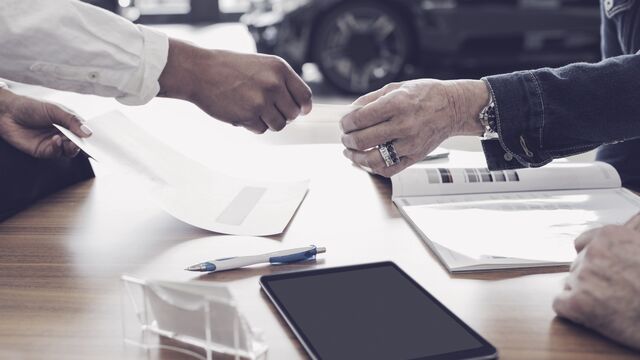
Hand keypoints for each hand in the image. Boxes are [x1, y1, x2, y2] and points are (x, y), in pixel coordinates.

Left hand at [0, 88, 91, 158]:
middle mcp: (63, 134)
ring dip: (71, 148)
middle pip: (79, 144)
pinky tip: (55, 140)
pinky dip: (58, 148)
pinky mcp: (43, 150)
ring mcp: (54, 143)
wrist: (7, 112)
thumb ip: (72, 121)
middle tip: (83, 142)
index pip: (84, 132)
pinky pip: (56, 153)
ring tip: (67, 141)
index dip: (92, 136)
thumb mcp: (55, 109)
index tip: (99, 140)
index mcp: (69, 123)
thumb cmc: (30, 106)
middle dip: (83, 144)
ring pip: (69, 151)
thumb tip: (89, 133)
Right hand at [159, 40, 311, 133]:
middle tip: (269, 110)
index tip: (299, 111)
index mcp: (280, 69)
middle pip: (293, 114)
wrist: (200, 71)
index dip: (303, 107)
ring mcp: (261, 101)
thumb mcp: (261, 66)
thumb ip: (281, 82)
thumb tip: (301, 107)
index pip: (305, 96)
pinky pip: (261, 130)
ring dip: (268, 122)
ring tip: (254, 110)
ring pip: (279, 125)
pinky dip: (253, 125)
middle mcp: (274, 84)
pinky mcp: (248, 115)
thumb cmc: (230, 68)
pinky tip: (241, 111)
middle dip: (283, 115)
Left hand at [339, 79, 486, 176]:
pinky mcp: (415, 157)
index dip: (346, 123)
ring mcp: (410, 144)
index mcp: (397, 104)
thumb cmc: (424, 95)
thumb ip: (370, 100)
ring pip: (373, 159)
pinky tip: (367, 160)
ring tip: (350, 152)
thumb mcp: (396, 87)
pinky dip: (373, 167)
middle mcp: (404, 125)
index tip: (344, 123)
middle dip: (347, 140)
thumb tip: (349, 112)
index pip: (360, 119)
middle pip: (363, 140)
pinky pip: (388, 169)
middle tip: (345, 137)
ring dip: (356, 157)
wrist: (453, 107)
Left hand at [552, 215, 639, 349]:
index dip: (595, 262)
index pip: (582, 244)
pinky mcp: (577, 303)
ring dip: (584, 295)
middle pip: (577, 266)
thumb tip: (598, 236)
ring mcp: (584, 277)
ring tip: (611, 304)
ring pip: (570, 284)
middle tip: (615, 292)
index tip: (608, 273)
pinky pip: (561, 303)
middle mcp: (594, 253)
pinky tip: (594, 315)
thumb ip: (622, 237)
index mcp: (610, 236)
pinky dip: (573, 311)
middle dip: (591, 279)